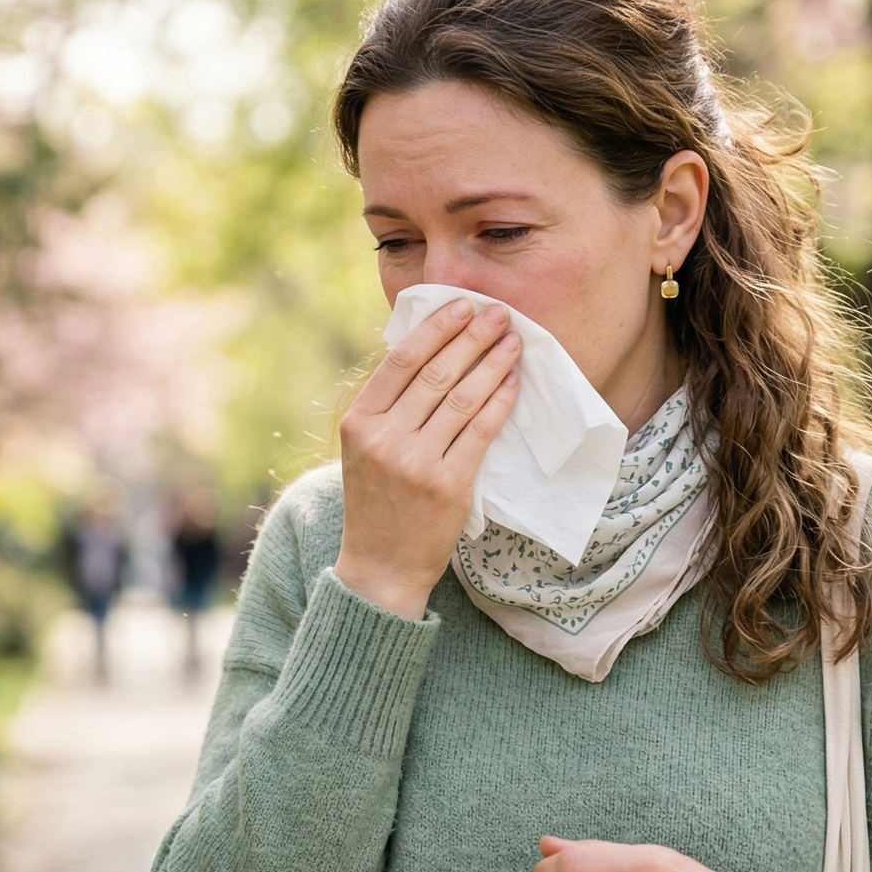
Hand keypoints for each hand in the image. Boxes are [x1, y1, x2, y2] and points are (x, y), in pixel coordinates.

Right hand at [333, 299, 521, 616]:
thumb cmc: (378, 502)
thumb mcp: (363, 449)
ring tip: (513, 343)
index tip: (462, 305)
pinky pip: (480, 431)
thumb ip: (387, 407)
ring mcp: (415, 463)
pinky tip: (513, 383)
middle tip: (499, 313)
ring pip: (462, 398)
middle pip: (435, 373)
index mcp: (358, 423)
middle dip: (472, 337)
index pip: (400, 360)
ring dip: (492, 364)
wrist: (380, 566)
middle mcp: (383, 439)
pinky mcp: (447, 485)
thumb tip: (429, 351)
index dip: (436, 328)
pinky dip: (499, 402)